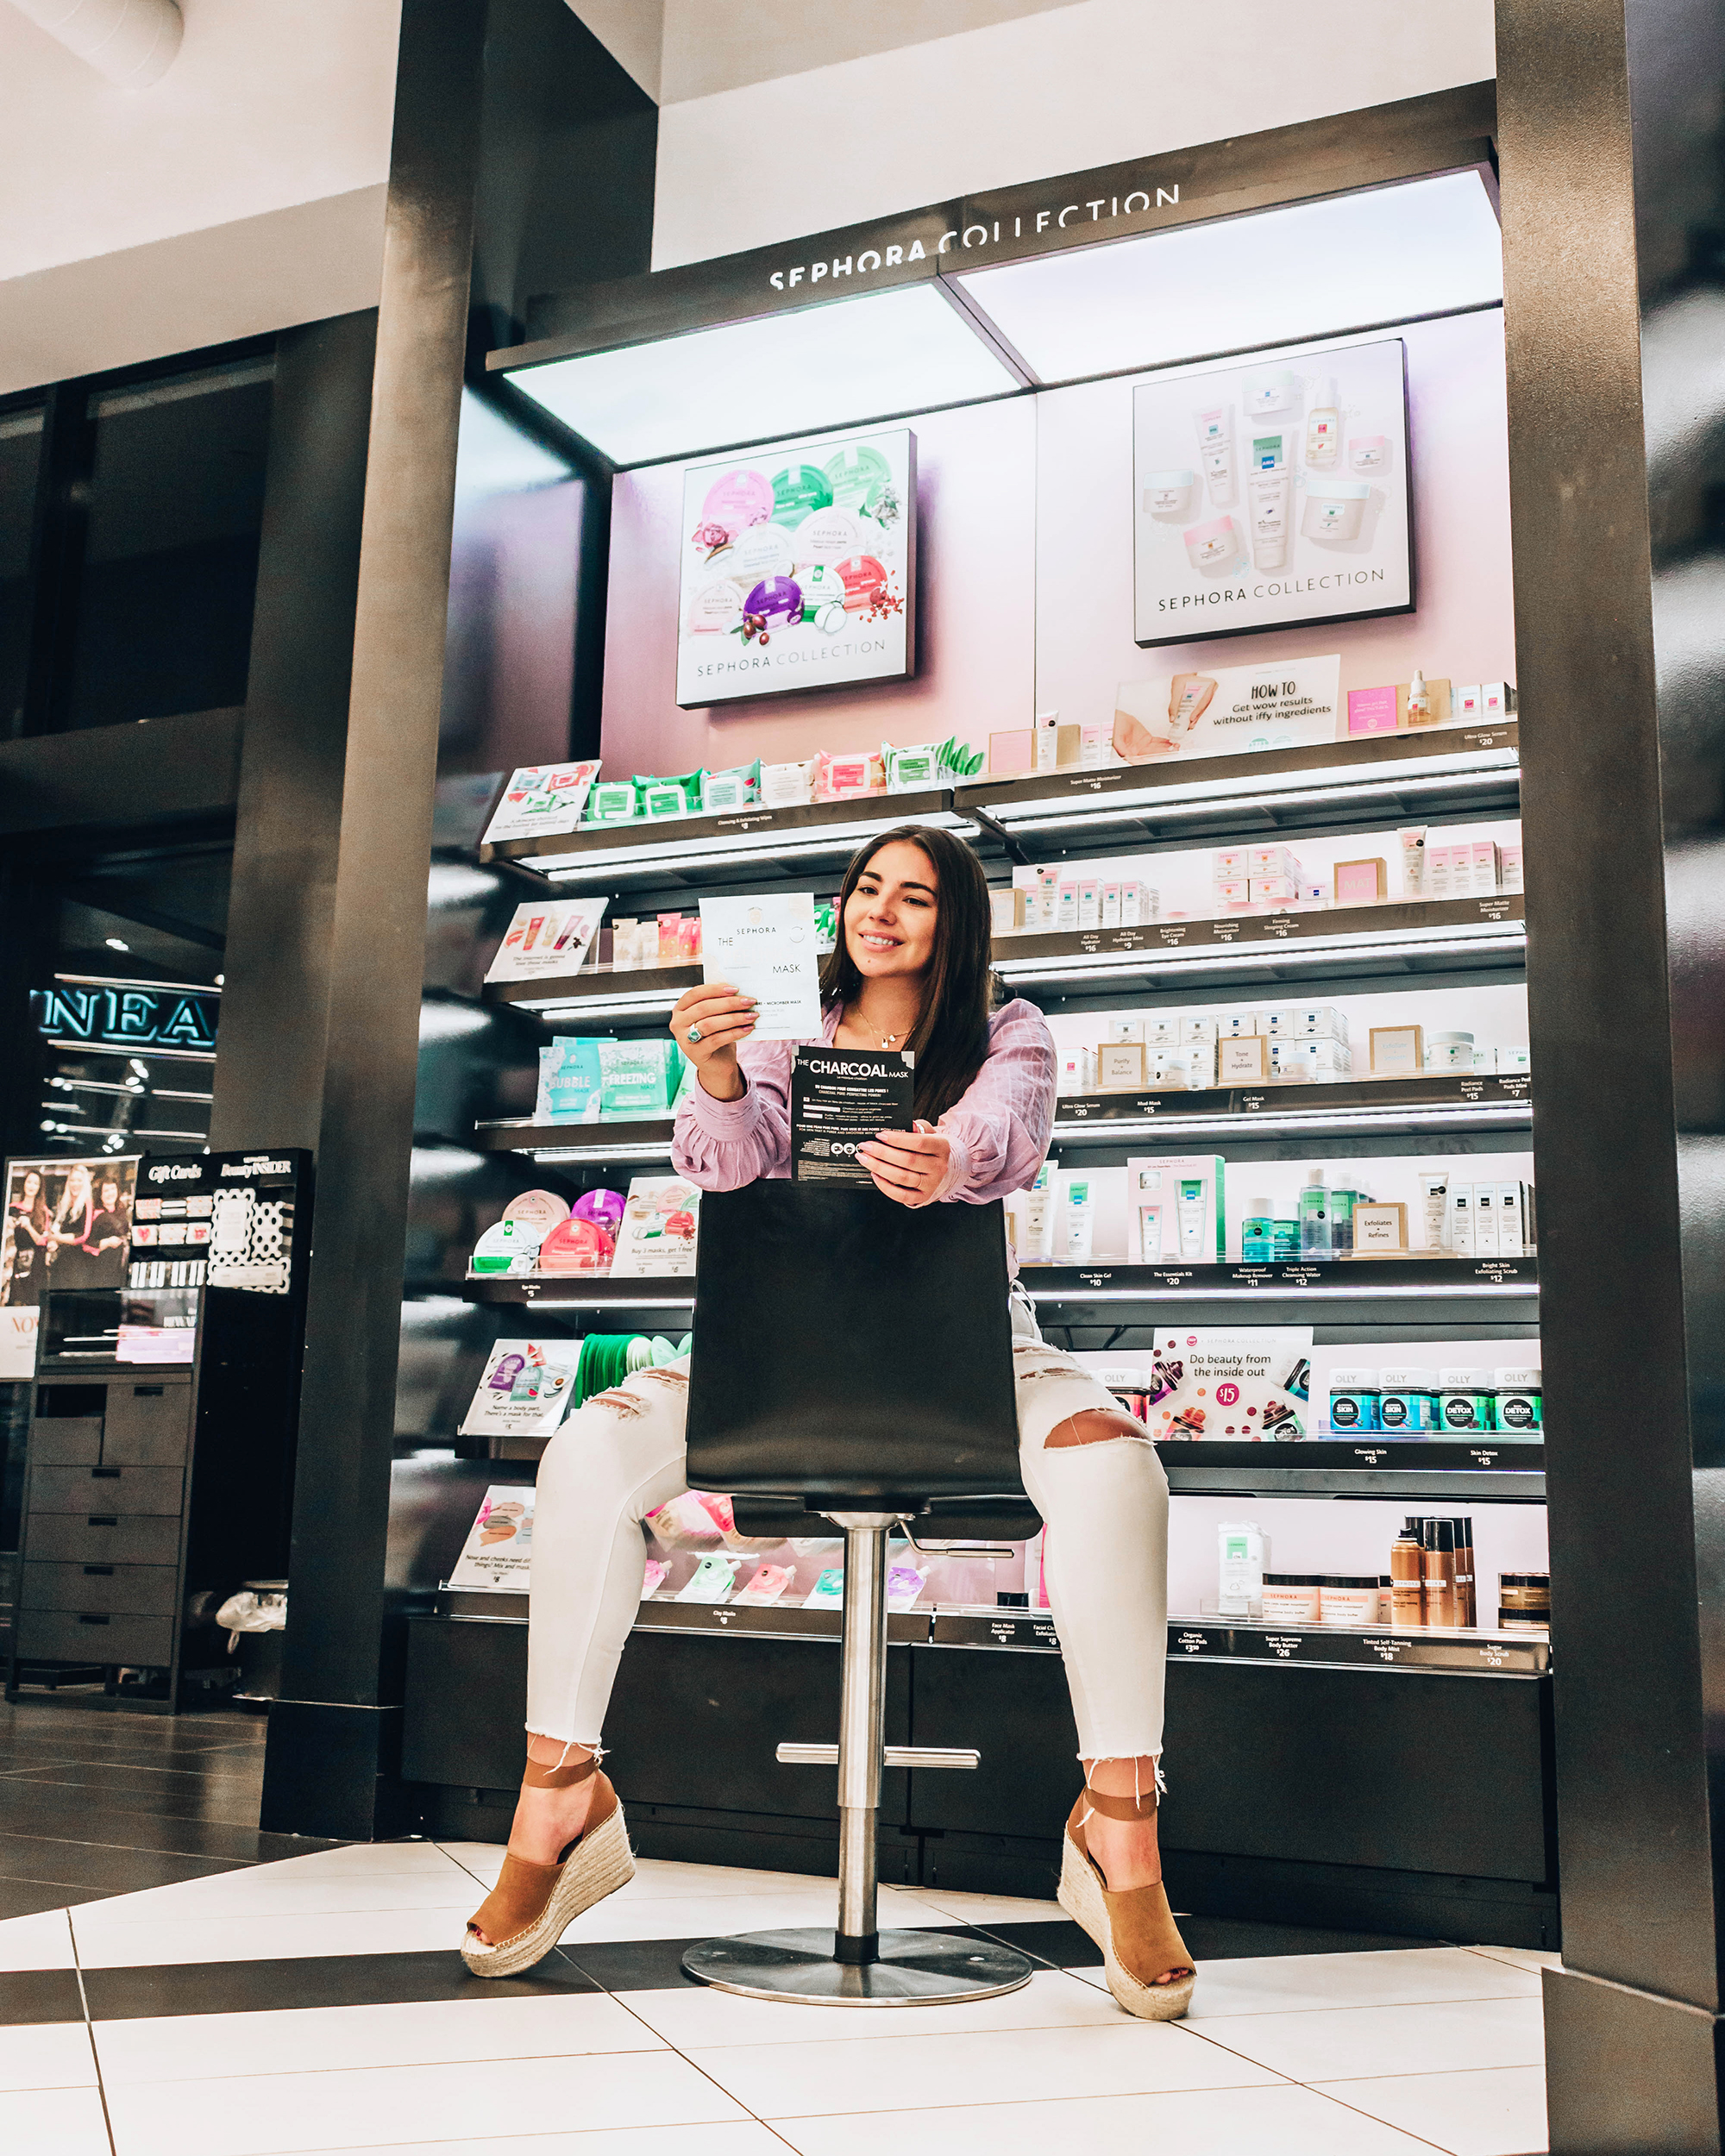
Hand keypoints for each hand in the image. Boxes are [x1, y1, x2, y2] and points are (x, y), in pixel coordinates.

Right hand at [670, 982, 756, 1100]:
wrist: (716, 1064)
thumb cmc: (716, 1035)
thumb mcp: (715, 1017)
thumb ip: (719, 1003)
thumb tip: (738, 992)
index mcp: (680, 1009)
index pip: (696, 993)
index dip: (715, 989)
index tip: (736, 989)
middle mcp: (678, 1023)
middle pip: (704, 1008)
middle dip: (729, 1003)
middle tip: (748, 1001)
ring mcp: (684, 1039)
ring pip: (710, 1024)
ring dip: (733, 1018)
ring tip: (751, 1016)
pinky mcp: (695, 1053)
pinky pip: (716, 1039)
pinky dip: (734, 1033)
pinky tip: (747, 1029)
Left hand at [858, 1124, 950, 1208]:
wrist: (938, 1166)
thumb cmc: (928, 1147)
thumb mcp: (927, 1133)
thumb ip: (917, 1127)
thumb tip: (907, 1124)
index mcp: (941, 1147)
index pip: (919, 1142)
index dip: (898, 1139)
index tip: (880, 1135)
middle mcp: (939, 1167)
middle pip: (908, 1160)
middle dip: (883, 1153)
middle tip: (865, 1146)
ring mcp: (931, 1184)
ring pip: (902, 1177)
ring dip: (879, 1167)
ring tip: (864, 1158)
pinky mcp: (922, 1197)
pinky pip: (901, 1195)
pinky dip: (885, 1186)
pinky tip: (874, 1174)